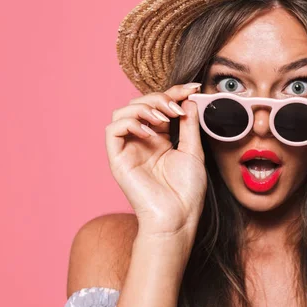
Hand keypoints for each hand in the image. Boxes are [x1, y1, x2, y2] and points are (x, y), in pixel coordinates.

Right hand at [105, 82, 206, 238]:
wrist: (178, 218)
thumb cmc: (187, 192)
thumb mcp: (193, 151)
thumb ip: (188, 125)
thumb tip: (188, 100)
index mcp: (159, 140)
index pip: (160, 107)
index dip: (174, 93)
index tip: (193, 88)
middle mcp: (141, 142)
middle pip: (140, 104)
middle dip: (159, 98)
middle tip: (176, 107)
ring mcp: (128, 150)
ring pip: (123, 112)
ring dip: (144, 107)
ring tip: (163, 117)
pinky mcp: (118, 159)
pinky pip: (113, 130)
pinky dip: (131, 123)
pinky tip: (151, 132)